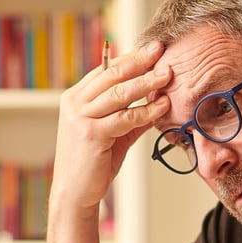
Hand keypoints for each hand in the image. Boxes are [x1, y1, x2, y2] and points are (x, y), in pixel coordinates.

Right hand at [51, 40, 171, 217]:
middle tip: (161, 51)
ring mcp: (80, 118)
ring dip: (146, 82)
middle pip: (112, 75)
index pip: (105, 70)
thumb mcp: (110, 133)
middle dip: (139, 61)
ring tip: (167, 75)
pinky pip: (125, 117)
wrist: (74, 193)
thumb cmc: (92, 163)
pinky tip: (162, 107)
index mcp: (75, 98)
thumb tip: (157, 100)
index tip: (151, 49)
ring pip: (120, 93)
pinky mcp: (91, 134)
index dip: (130, 58)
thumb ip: (129, 115)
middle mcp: (75, 103)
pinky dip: (146, 111)